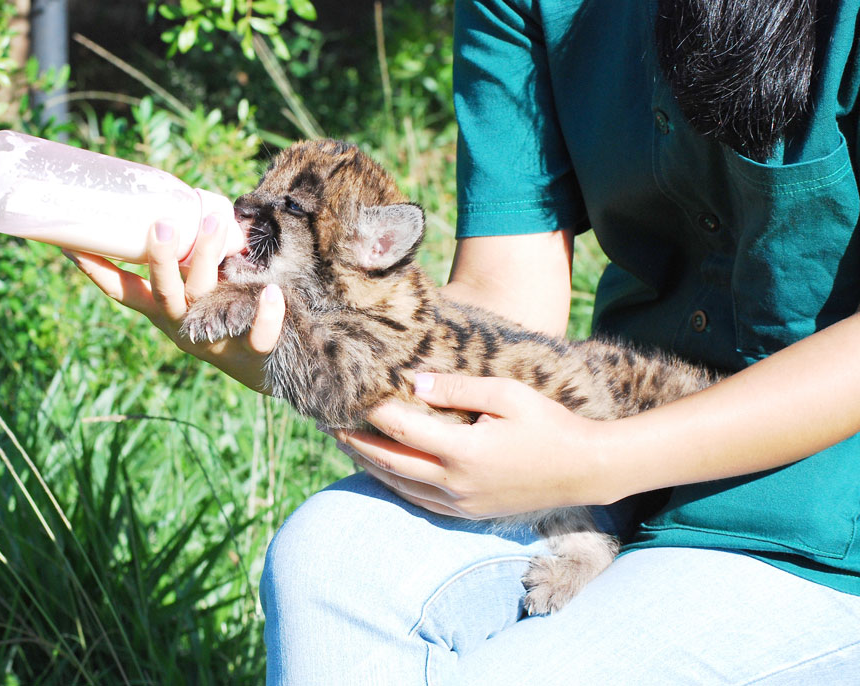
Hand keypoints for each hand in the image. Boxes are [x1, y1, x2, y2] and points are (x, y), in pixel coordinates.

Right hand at [63, 215, 284, 391]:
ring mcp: (215, 339)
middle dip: (159, 260)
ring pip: (205, 299)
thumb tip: (184, 198)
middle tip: (160, 225)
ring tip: (215, 222)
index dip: (95, 270)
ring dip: (206, 260)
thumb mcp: (194, 288)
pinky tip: (273, 293)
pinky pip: (258, 336)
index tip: (70, 244)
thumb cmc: (220, 313)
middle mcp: (182, 325)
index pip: (121, 291)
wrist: (259, 368)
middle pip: (164, 293)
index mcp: (162, 311)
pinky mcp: (252, 352)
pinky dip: (266, 315)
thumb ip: (186, 256)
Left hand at [335, 373, 614, 517]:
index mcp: (462, 452)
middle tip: (327, 424)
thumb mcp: (505, 394)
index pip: (401, 429)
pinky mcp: (469, 514)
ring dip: (370, 465)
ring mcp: (461, 504)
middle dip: (355, 442)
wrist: (585, 470)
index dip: (372, 411)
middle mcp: (455, 484)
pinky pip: (419, 501)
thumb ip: (455, 388)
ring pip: (400, 486)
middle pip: (389, 462)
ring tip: (347, 445)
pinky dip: (396, 484)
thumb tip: (410, 381)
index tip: (351, 394)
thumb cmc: (548, 424)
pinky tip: (384, 470)